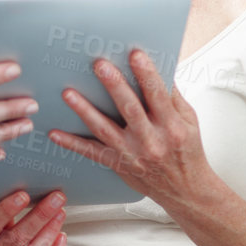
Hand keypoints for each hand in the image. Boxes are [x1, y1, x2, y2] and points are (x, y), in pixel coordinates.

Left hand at [48, 49, 211, 206]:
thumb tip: (159, 68)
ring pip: (105, 129)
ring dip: (85, 110)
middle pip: (130, 109)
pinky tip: (55, 133)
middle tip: (99, 65)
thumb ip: (173, 97)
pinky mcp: (118, 164)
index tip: (135, 54)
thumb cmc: (187, 152)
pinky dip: (72, 143)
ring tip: (69, 94)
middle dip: (114, 85)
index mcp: (172, 127)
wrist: (185, 190)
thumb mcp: (190, 122)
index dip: (147, 74)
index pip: (158, 95)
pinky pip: (92, 153)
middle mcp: (151, 141)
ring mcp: (132, 154)